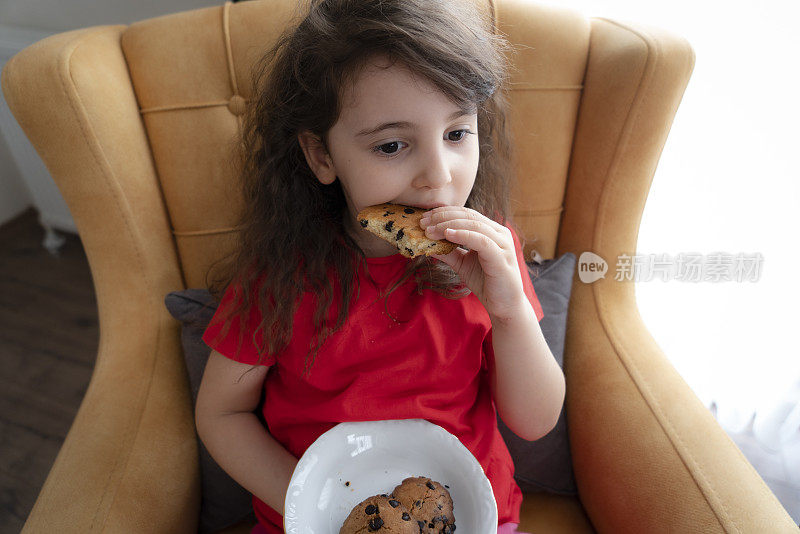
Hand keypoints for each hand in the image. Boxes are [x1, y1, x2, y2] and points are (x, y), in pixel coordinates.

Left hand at [420, 206, 528, 322]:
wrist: (504, 306)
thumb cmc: (486, 282)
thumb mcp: (462, 264)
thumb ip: (448, 252)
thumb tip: (427, 243)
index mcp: (492, 231)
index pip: (466, 214)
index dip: (444, 213)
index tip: (424, 218)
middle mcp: (500, 233)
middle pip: (468, 216)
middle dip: (443, 217)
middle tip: (423, 222)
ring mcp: (503, 244)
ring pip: (474, 225)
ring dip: (448, 225)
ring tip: (430, 230)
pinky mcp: (502, 258)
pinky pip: (482, 241)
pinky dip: (464, 235)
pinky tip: (448, 235)